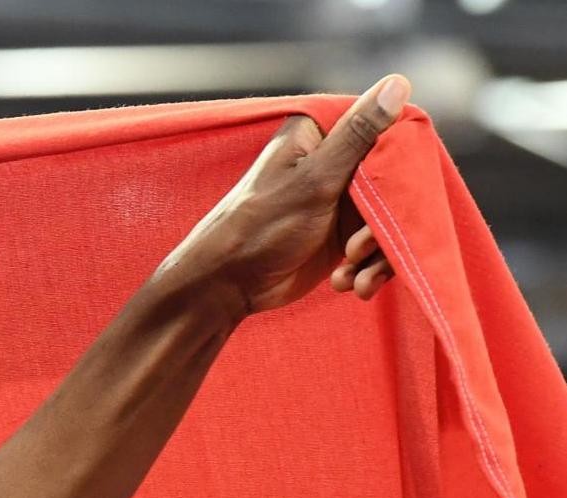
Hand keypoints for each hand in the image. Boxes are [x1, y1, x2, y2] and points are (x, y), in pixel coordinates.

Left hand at [158, 75, 409, 316]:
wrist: (226, 286)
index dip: (400, 160)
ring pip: (390, 219)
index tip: (393, 190)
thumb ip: (358, 133)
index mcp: (322, 135)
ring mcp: (341, 201)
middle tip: (357, 247)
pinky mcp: (343, 236)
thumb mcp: (315, 177)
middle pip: (394, 180)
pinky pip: (376, 249)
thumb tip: (397, 81)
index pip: (386, 129)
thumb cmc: (260, 226)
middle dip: (386, 222)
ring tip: (351, 271)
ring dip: (377, 253)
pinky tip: (347, 283)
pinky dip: (368, 269)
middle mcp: (335, 164)